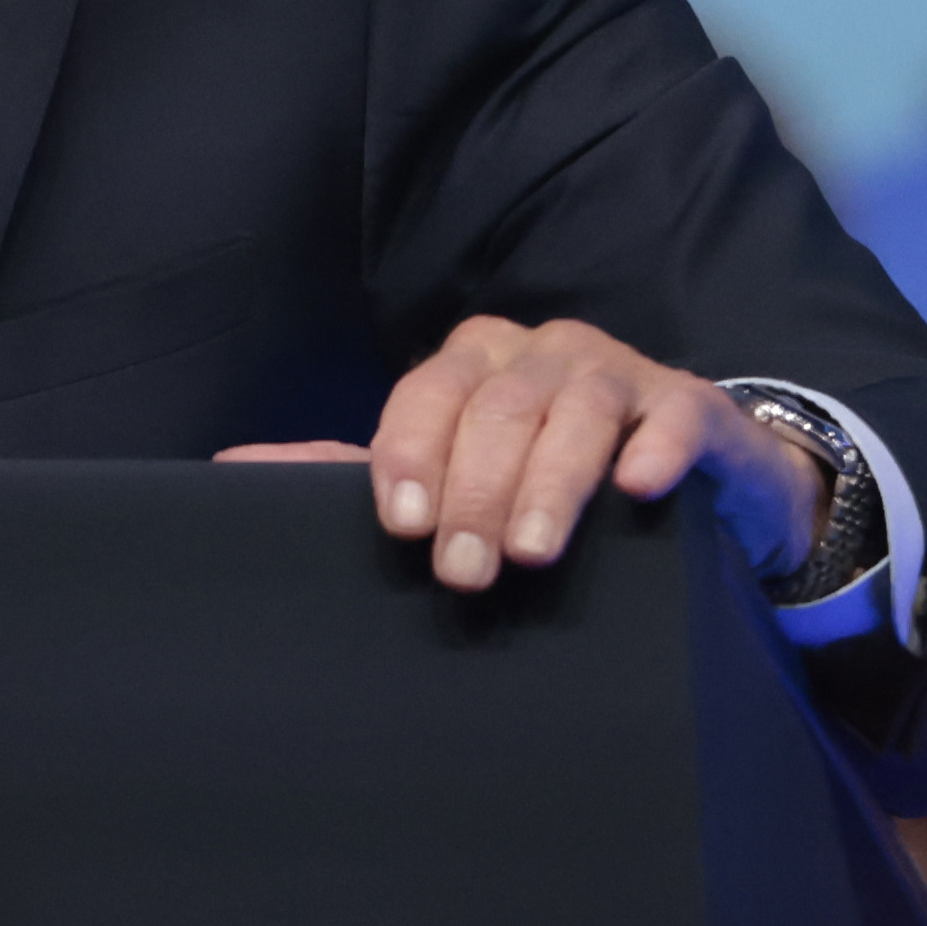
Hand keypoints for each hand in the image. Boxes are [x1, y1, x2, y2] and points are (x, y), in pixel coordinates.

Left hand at [219, 315, 821, 593]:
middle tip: (466, 571)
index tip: (399, 526)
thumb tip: (235, 466)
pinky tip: (640, 487)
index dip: (410, 456)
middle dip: (475, 491)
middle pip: (497, 408)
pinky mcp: (691, 406)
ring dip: (551, 481)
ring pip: (576, 410)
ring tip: (533, 551)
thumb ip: (360, 469)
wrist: (687, 479)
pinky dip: (654, 447)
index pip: (426, 396)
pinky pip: (674, 415)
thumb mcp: (452, 472)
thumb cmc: (545, 475)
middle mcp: (540, 354)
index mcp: (471, 364)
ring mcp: (620, 374)